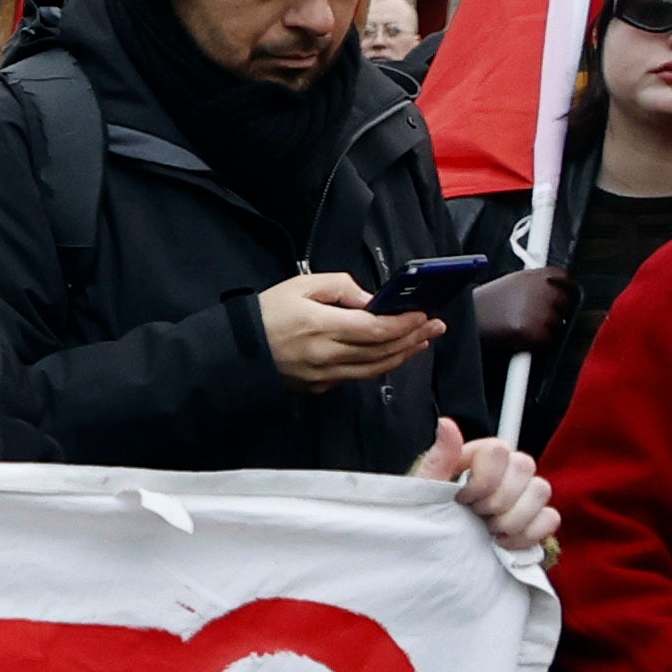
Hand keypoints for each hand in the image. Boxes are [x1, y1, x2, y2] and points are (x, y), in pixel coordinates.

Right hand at [259, 271, 439, 391]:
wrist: (236, 350)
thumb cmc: (266, 314)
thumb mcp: (302, 285)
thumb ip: (341, 287)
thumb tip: (372, 300)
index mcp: (322, 326)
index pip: (377, 328)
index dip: (405, 323)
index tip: (423, 314)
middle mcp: (327, 355)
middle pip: (383, 350)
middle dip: (413, 337)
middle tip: (435, 326)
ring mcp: (324, 375)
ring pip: (375, 368)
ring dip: (403, 354)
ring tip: (422, 341)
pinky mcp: (319, 386)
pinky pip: (357, 376)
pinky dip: (381, 365)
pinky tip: (392, 354)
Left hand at [415, 417, 556, 554]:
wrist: (439, 551)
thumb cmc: (431, 515)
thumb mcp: (426, 489)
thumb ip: (439, 458)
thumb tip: (445, 423)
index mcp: (481, 456)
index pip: (499, 449)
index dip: (483, 479)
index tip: (462, 498)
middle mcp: (508, 469)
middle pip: (525, 466)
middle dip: (497, 499)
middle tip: (475, 515)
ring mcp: (525, 494)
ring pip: (541, 490)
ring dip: (512, 518)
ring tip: (489, 530)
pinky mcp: (537, 519)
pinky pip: (550, 518)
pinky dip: (528, 534)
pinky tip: (503, 542)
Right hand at [461, 266, 563, 360]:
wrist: (466, 317)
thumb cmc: (487, 301)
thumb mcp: (514, 281)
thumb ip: (538, 282)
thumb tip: (558, 287)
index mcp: (540, 274)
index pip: (566, 280)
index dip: (561, 290)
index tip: (555, 296)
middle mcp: (544, 290)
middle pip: (566, 302)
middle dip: (555, 310)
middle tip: (533, 315)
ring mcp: (541, 311)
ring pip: (558, 323)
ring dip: (545, 327)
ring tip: (521, 323)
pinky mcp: (536, 331)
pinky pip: (547, 340)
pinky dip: (536, 341)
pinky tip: (519, 333)